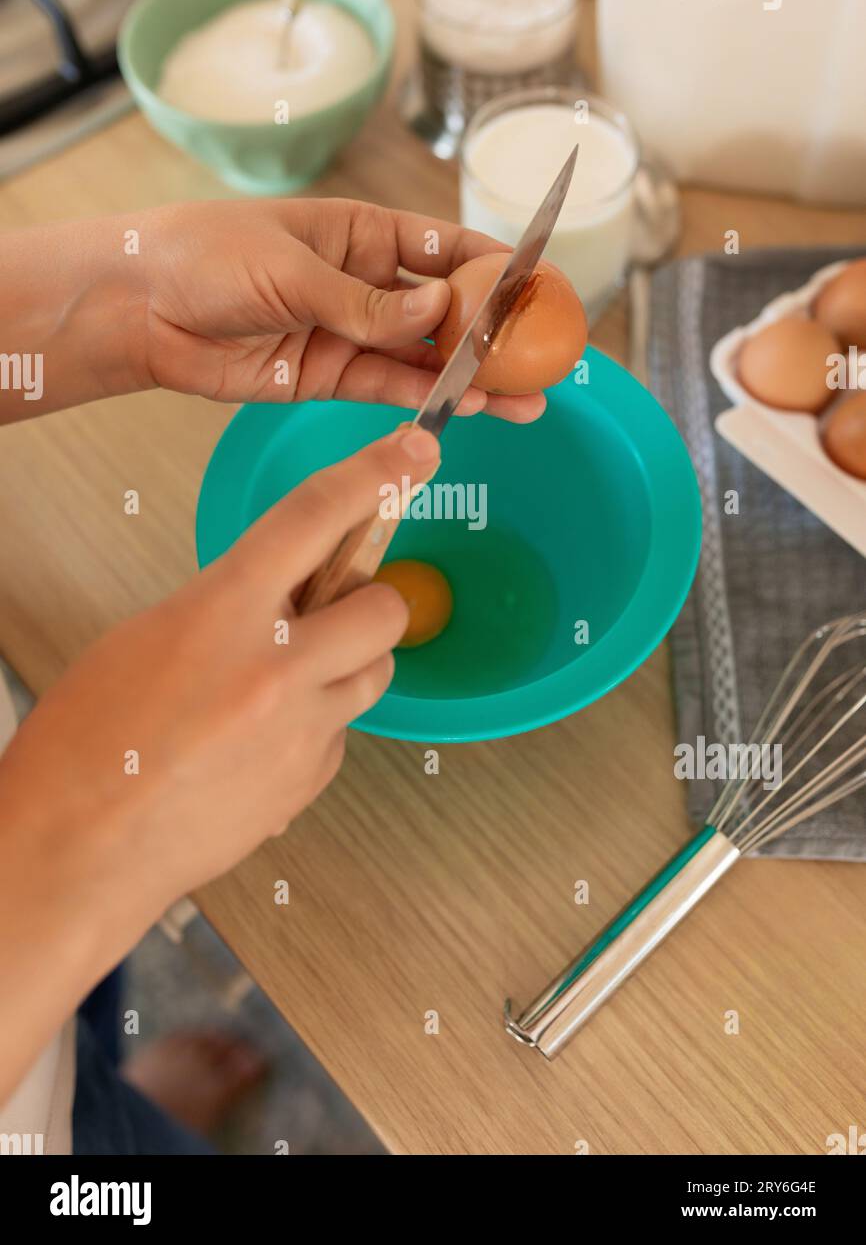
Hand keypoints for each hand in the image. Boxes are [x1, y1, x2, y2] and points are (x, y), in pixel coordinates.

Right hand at [0, 424, 437, 1017]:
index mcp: (223, 612)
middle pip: (385, 607)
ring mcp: (301, 730)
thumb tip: (280, 594)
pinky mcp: (310, 781)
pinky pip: (343, 733)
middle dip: (369, 602)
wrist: (78, 849)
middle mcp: (277, 667)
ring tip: (286, 683)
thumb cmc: (88, 744)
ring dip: (348, 665)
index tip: (415, 451)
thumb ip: (227, 604)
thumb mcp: (148, 637)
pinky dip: (317, 728)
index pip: (317, 516)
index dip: (376, 473)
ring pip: (377, 673)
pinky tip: (261, 743)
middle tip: (333, 612)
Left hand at [135, 198, 545, 422]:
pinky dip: (426, 401)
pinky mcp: (326, 378)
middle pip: (447, 310)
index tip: (543, 288)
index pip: (446, 248)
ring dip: (473, 380)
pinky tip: (468, 408)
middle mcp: (364, 284)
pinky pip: (388, 389)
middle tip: (547, 360)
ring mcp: (348, 333)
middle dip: (496, 336)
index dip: (498, 268)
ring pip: (425, 359)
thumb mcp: (292, 268)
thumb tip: (442, 311)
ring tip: (526, 400)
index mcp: (361, 233)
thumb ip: (366, 302)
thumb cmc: (205, 255)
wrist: (138, 305)